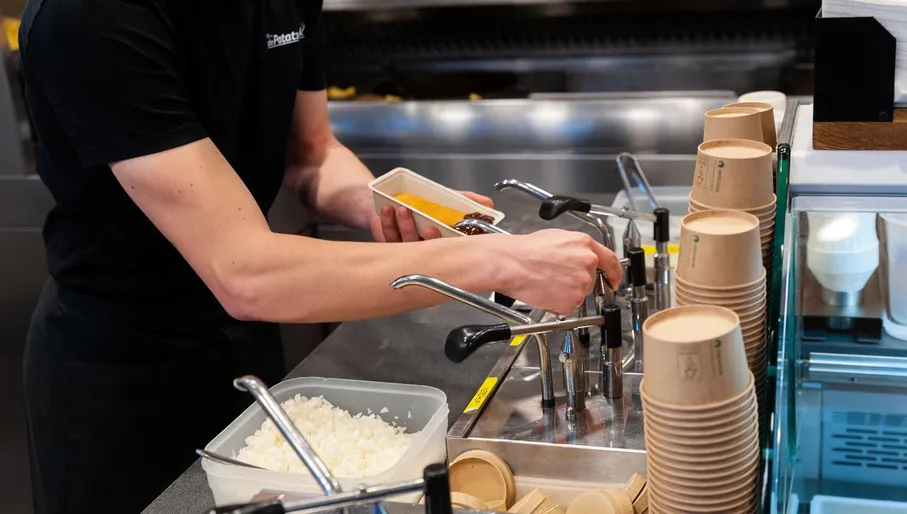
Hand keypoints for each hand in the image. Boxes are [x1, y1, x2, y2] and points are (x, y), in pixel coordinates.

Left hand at [370, 191, 493, 241]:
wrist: (392, 198)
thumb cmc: (421, 202)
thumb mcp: (447, 197)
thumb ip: (466, 200)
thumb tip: (487, 203)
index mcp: (440, 240)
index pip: (446, 248)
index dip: (444, 243)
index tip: (441, 232)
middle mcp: (424, 246)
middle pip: (425, 250)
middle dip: (427, 240)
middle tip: (428, 227)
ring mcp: (405, 247)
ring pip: (406, 242)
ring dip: (405, 226)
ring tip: (403, 209)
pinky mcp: (389, 241)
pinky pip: (387, 235)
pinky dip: (387, 222)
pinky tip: (388, 209)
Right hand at [497, 229, 621, 314]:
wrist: (512, 264)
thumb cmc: (526, 250)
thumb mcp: (557, 238)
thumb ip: (576, 248)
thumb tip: (579, 257)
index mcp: (585, 245)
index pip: (611, 261)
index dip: (614, 273)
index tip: (613, 280)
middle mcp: (587, 263)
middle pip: (591, 279)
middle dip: (577, 282)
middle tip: (558, 280)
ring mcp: (582, 283)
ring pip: (579, 293)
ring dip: (566, 293)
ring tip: (547, 283)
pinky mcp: (572, 300)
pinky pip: (569, 306)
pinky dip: (558, 304)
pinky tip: (545, 292)